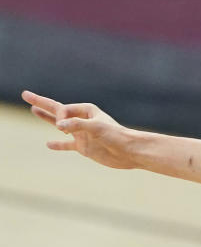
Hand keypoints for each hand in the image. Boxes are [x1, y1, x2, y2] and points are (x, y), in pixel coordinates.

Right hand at [21, 91, 137, 168]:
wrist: (130, 152)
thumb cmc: (117, 136)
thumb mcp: (97, 128)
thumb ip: (77, 125)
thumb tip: (59, 126)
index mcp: (86, 110)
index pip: (62, 109)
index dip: (59, 117)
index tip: (63, 128)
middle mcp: (82, 120)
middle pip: (57, 110)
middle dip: (41, 103)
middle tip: (25, 94)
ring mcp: (81, 133)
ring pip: (59, 126)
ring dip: (46, 118)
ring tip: (33, 110)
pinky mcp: (84, 147)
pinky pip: (67, 145)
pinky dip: (58, 145)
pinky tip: (48, 144)